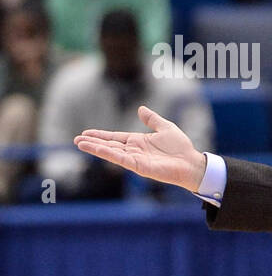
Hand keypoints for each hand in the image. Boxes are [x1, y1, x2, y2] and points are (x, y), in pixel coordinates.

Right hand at [75, 106, 206, 191]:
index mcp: (138, 142)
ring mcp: (135, 159)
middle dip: (93, 142)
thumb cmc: (181, 148)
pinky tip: (97, 150)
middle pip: (109, 145)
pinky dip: (108, 154)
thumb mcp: (165, 127)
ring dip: (95, 148)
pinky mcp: (139, 166)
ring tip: (80, 144)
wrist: (191, 162)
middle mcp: (134, 151)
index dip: (100, 135)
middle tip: (76, 140)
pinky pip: (121, 159)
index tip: (85, 133)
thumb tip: (141, 108)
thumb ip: (152, 119)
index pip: (115, 138)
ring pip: (111, 152)